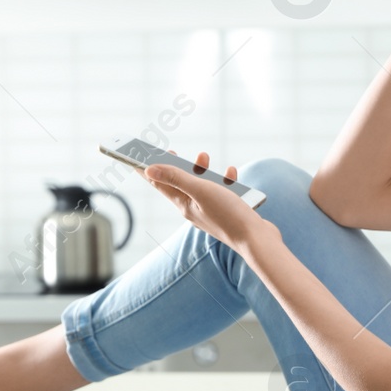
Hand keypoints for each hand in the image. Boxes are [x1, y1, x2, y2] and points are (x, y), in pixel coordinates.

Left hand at [139, 150, 269, 254]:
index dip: (146, 170)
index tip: (133, 158)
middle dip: (175, 166)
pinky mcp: (226, 211)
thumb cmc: (228, 215)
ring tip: (203, 156)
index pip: (159, 185)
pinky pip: (221, 191)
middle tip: (169, 151)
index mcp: (183, 205)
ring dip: (202, 170)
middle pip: (179, 183)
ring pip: (201, 185)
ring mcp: (210, 211)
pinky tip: (231, 173)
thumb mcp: (200, 191)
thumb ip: (176, 178)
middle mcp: (194, 209)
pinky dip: (224, 180)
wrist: (257, 240)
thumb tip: (149, 170)